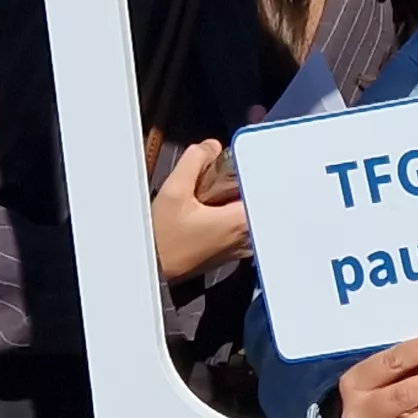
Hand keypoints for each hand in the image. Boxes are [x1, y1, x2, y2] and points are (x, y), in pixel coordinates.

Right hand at [147, 138, 248, 281]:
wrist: (153, 269)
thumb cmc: (162, 241)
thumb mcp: (174, 191)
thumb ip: (194, 161)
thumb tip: (210, 148)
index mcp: (241, 221)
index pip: (264, 188)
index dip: (252, 170)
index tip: (236, 166)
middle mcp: (247, 237)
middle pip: (258, 199)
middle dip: (242, 184)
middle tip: (220, 178)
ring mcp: (242, 247)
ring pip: (250, 213)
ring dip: (236, 200)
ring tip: (214, 195)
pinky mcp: (232, 252)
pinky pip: (242, 226)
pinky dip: (231, 214)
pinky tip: (212, 209)